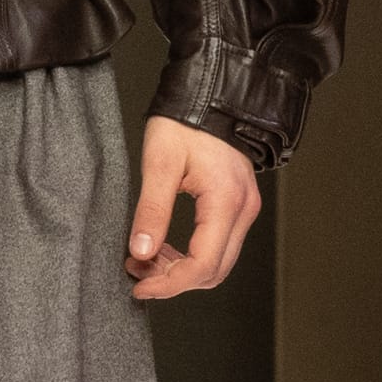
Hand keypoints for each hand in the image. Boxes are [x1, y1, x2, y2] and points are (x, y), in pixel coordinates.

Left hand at [126, 116, 261, 300]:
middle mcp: (243, 211)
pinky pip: (219, 245)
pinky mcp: (239, 206)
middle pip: (214, 271)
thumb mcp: (159, 163)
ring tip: (145, 259)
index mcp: (225, 202)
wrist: (212, 96)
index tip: (139, 285)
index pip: (202, 265)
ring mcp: (245, 209)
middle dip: (173, 280)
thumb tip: (140, 252)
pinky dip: (191, 256)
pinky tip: (163, 248)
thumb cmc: (186, 122)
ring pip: (218, 263)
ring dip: (181, 270)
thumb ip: (152, 211)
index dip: (169, 284)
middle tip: (137, 271)